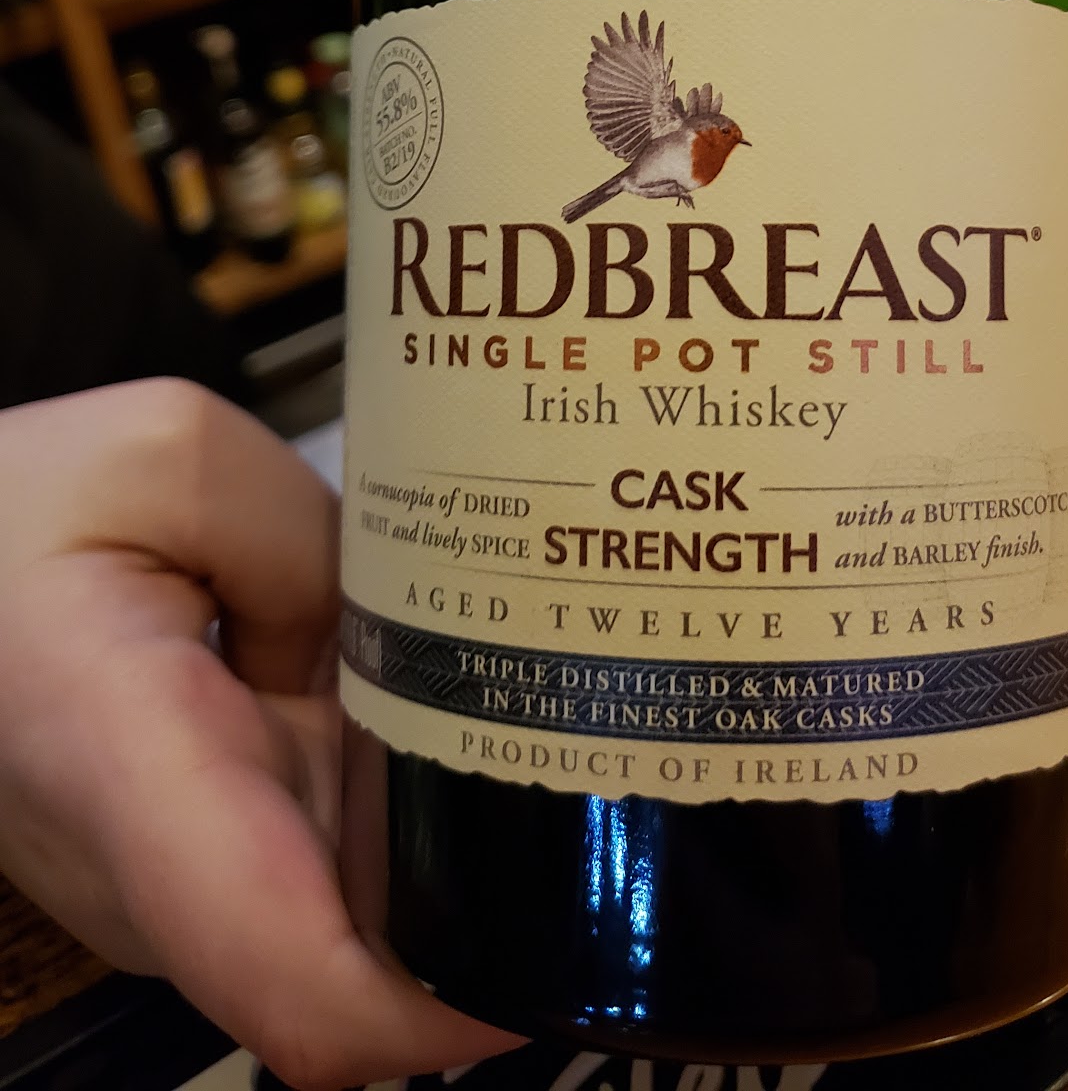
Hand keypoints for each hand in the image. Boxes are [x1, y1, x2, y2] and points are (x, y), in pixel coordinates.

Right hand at [0, 382, 507, 1090]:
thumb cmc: (23, 513)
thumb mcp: (169, 455)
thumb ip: (309, 539)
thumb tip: (410, 647)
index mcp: (135, 771)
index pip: (297, 981)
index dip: (438, 1010)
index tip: (549, 951)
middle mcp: (159, 878)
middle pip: (363, 960)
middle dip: (489, 905)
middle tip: (611, 784)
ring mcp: (181, 889)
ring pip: (359, 911)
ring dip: (450, 846)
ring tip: (551, 726)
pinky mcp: (203, 867)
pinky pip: (332, 866)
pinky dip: (400, 810)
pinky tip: (452, 714)